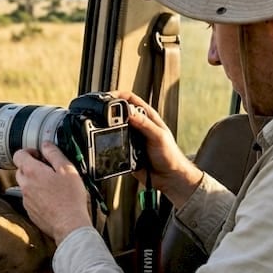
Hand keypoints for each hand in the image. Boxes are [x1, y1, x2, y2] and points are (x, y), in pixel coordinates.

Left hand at [13, 142, 92, 243]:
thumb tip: (46, 145)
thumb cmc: (70, 198)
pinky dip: (37, 195)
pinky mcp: (30, 212)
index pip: (18, 154)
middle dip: (32, 166)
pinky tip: (52, 198)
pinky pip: (29, 198)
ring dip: (34, 181)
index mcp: (32, 172)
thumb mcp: (68, 170)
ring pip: (25, 185)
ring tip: (52, 185)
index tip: (40, 155)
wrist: (69, 225)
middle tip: (48, 169)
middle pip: (20, 170)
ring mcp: (26, 200)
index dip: (29, 151)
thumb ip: (54, 154)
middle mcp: (25, 186)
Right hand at [113, 91, 204, 207]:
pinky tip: (106, 142)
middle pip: (119, 112)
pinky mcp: (126, 150)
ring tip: (102, 127)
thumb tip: (129, 113)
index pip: (130, 99)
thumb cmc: (170, 155)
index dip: (118, 95)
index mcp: (147, 117)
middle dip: (110, 110)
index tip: (108, 97)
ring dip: (108, 127)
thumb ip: (145, 124)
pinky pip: (114, 144)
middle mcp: (138, 126)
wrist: (169, 177)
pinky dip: (109, 142)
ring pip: (115, 128)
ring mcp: (131, 138)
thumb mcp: (158, 136)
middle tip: (102, 113)